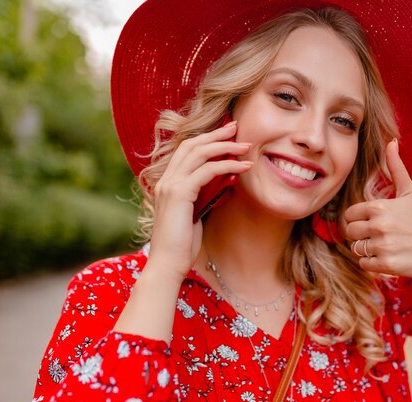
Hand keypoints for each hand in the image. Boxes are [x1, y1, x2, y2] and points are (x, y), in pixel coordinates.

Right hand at [148, 121, 252, 281]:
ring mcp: (170, 184)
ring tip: (246, 146)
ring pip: (199, 153)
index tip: (227, 134)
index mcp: (167, 182)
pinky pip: (207, 171)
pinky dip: (227, 165)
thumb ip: (205, 194)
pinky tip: (243, 166)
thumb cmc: (183, 244)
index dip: (206, 139)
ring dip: (225, 146)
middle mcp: (165, 179)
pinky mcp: (179, 193)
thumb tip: (226, 182)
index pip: (186, 150)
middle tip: (237, 127)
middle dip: (216, 134)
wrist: (168, 263)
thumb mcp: (196, 212)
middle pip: (191, 144)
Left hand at [344, 139, 411, 277]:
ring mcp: (384, 245)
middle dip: (361, 236)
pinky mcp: (389, 264)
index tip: (373, 223)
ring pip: (356, 249)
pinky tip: (390, 257)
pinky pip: (365, 264)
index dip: (358, 220)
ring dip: (368, 250)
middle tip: (379, 236)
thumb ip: (396, 167)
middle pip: (350, 233)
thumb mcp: (410, 191)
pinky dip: (374, 263)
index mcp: (379, 206)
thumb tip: (391, 142)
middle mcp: (379, 225)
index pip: (349, 215)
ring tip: (387, 246)